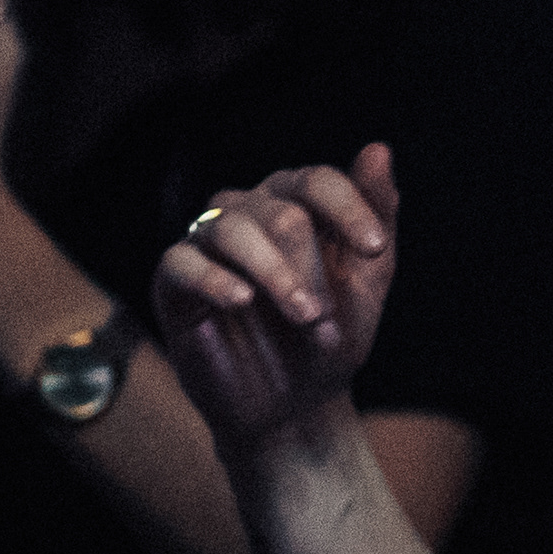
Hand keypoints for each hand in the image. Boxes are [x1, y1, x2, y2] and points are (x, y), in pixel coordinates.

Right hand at [153, 144, 399, 448]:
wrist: (294, 405)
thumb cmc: (330, 338)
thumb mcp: (367, 283)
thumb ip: (377, 217)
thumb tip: (379, 148)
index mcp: (294, 204)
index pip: (316, 181)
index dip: (349, 210)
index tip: (375, 249)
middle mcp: (247, 211)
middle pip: (282, 214)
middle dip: (313, 271)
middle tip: (325, 321)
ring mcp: (206, 242)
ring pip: (233, 230)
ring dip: (276, 276)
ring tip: (304, 318)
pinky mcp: (173, 279)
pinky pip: (183, 261)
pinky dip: (215, 279)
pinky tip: (242, 301)